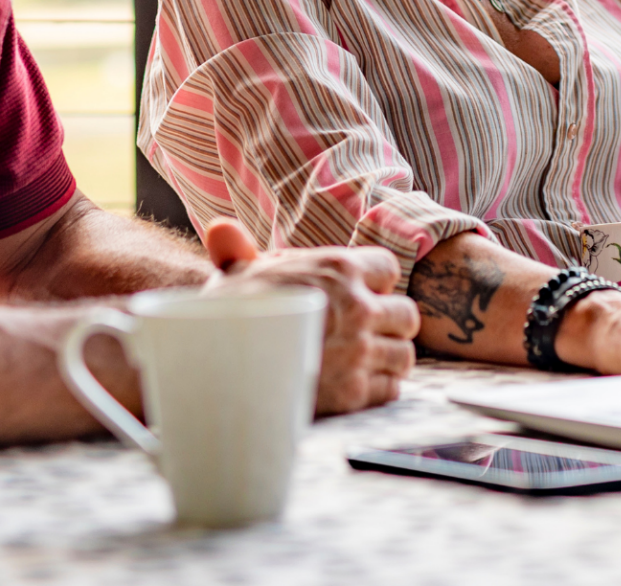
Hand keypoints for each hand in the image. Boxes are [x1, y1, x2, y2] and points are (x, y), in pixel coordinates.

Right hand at [202, 220, 418, 413]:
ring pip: (404, 354)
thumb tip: (221, 230)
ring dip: (386, 359)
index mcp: (338, 269)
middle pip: (407, 314)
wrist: (213, 367)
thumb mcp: (237, 274)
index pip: (388, 269)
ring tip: (360, 361)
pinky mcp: (353, 392)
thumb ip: (242, 250)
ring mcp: (358, 351)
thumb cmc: (226, 316)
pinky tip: (351, 384)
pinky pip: (390, 388)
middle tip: (364, 334)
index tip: (356, 297)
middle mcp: (357, 307)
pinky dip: (376, 389)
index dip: (374, 285)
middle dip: (388, 325)